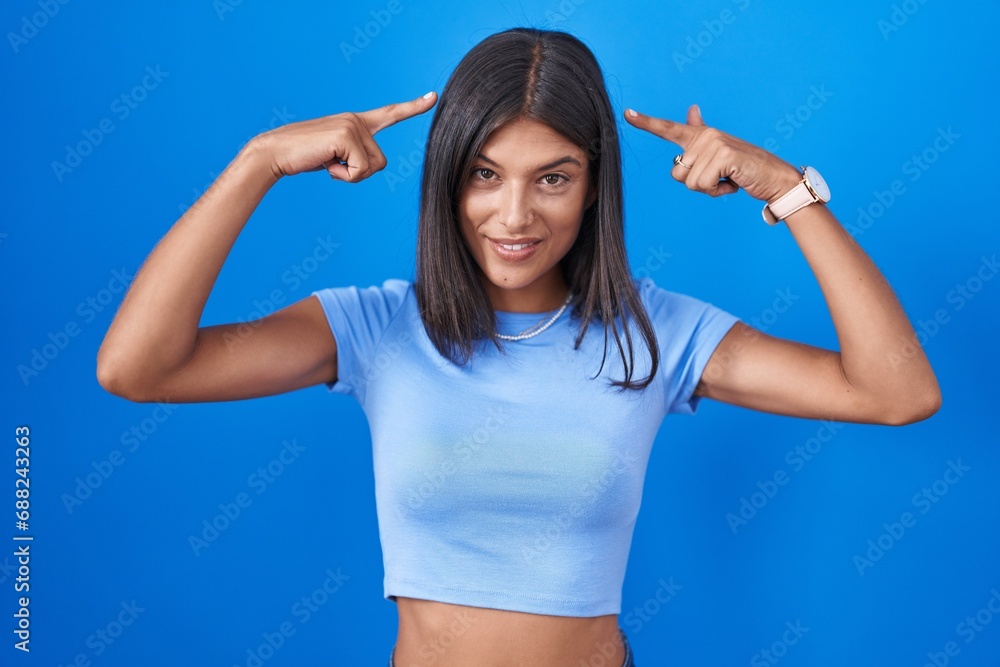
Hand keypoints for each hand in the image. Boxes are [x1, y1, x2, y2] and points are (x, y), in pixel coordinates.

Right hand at [251, 92, 436, 181]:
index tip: (433, 97)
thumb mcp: (336, 156)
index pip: (390, 114)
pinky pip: (360, 170)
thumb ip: (356, 156)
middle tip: (331, 164)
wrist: (275, 153)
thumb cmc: (304, 157)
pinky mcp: (346, 136)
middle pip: (381, 162)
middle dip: (358, 173)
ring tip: (327, 162)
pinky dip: (343, 176)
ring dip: (350, 175)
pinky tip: (325, 163)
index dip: (413, 107)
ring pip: (372, 168)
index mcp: (356, 122)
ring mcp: (352, 125)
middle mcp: (357, 120)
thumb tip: (370, 165)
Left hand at [624, 104, 800, 201]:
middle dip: (697, 184)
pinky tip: (733, 182)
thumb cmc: (742, 169)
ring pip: (689, 183)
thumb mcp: (718, 152)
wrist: (772, 178)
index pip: (668, 128)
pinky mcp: (724, 156)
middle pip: (677, 174)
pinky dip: (717, 191)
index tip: (626, 113)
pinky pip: (703, 185)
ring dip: (709, 189)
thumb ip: (701, 134)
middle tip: (720, 177)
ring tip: (727, 179)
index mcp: (700, 135)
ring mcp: (714, 144)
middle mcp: (705, 135)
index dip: (645, 122)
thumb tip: (692, 109)